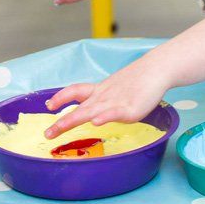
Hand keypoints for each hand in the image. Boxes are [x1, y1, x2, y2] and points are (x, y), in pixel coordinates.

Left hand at [42, 64, 169, 138]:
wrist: (156, 69)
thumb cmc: (139, 80)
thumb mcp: (116, 88)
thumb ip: (105, 100)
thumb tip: (96, 111)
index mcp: (100, 91)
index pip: (75, 91)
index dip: (61, 97)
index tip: (49, 105)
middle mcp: (103, 97)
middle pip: (79, 108)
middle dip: (62, 122)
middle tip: (47, 134)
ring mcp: (115, 103)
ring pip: (91, 111)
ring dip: (73, 119)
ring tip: (60, 127)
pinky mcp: (130, 109)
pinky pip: (114, 113)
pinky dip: (104, 117)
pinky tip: (96, 122)